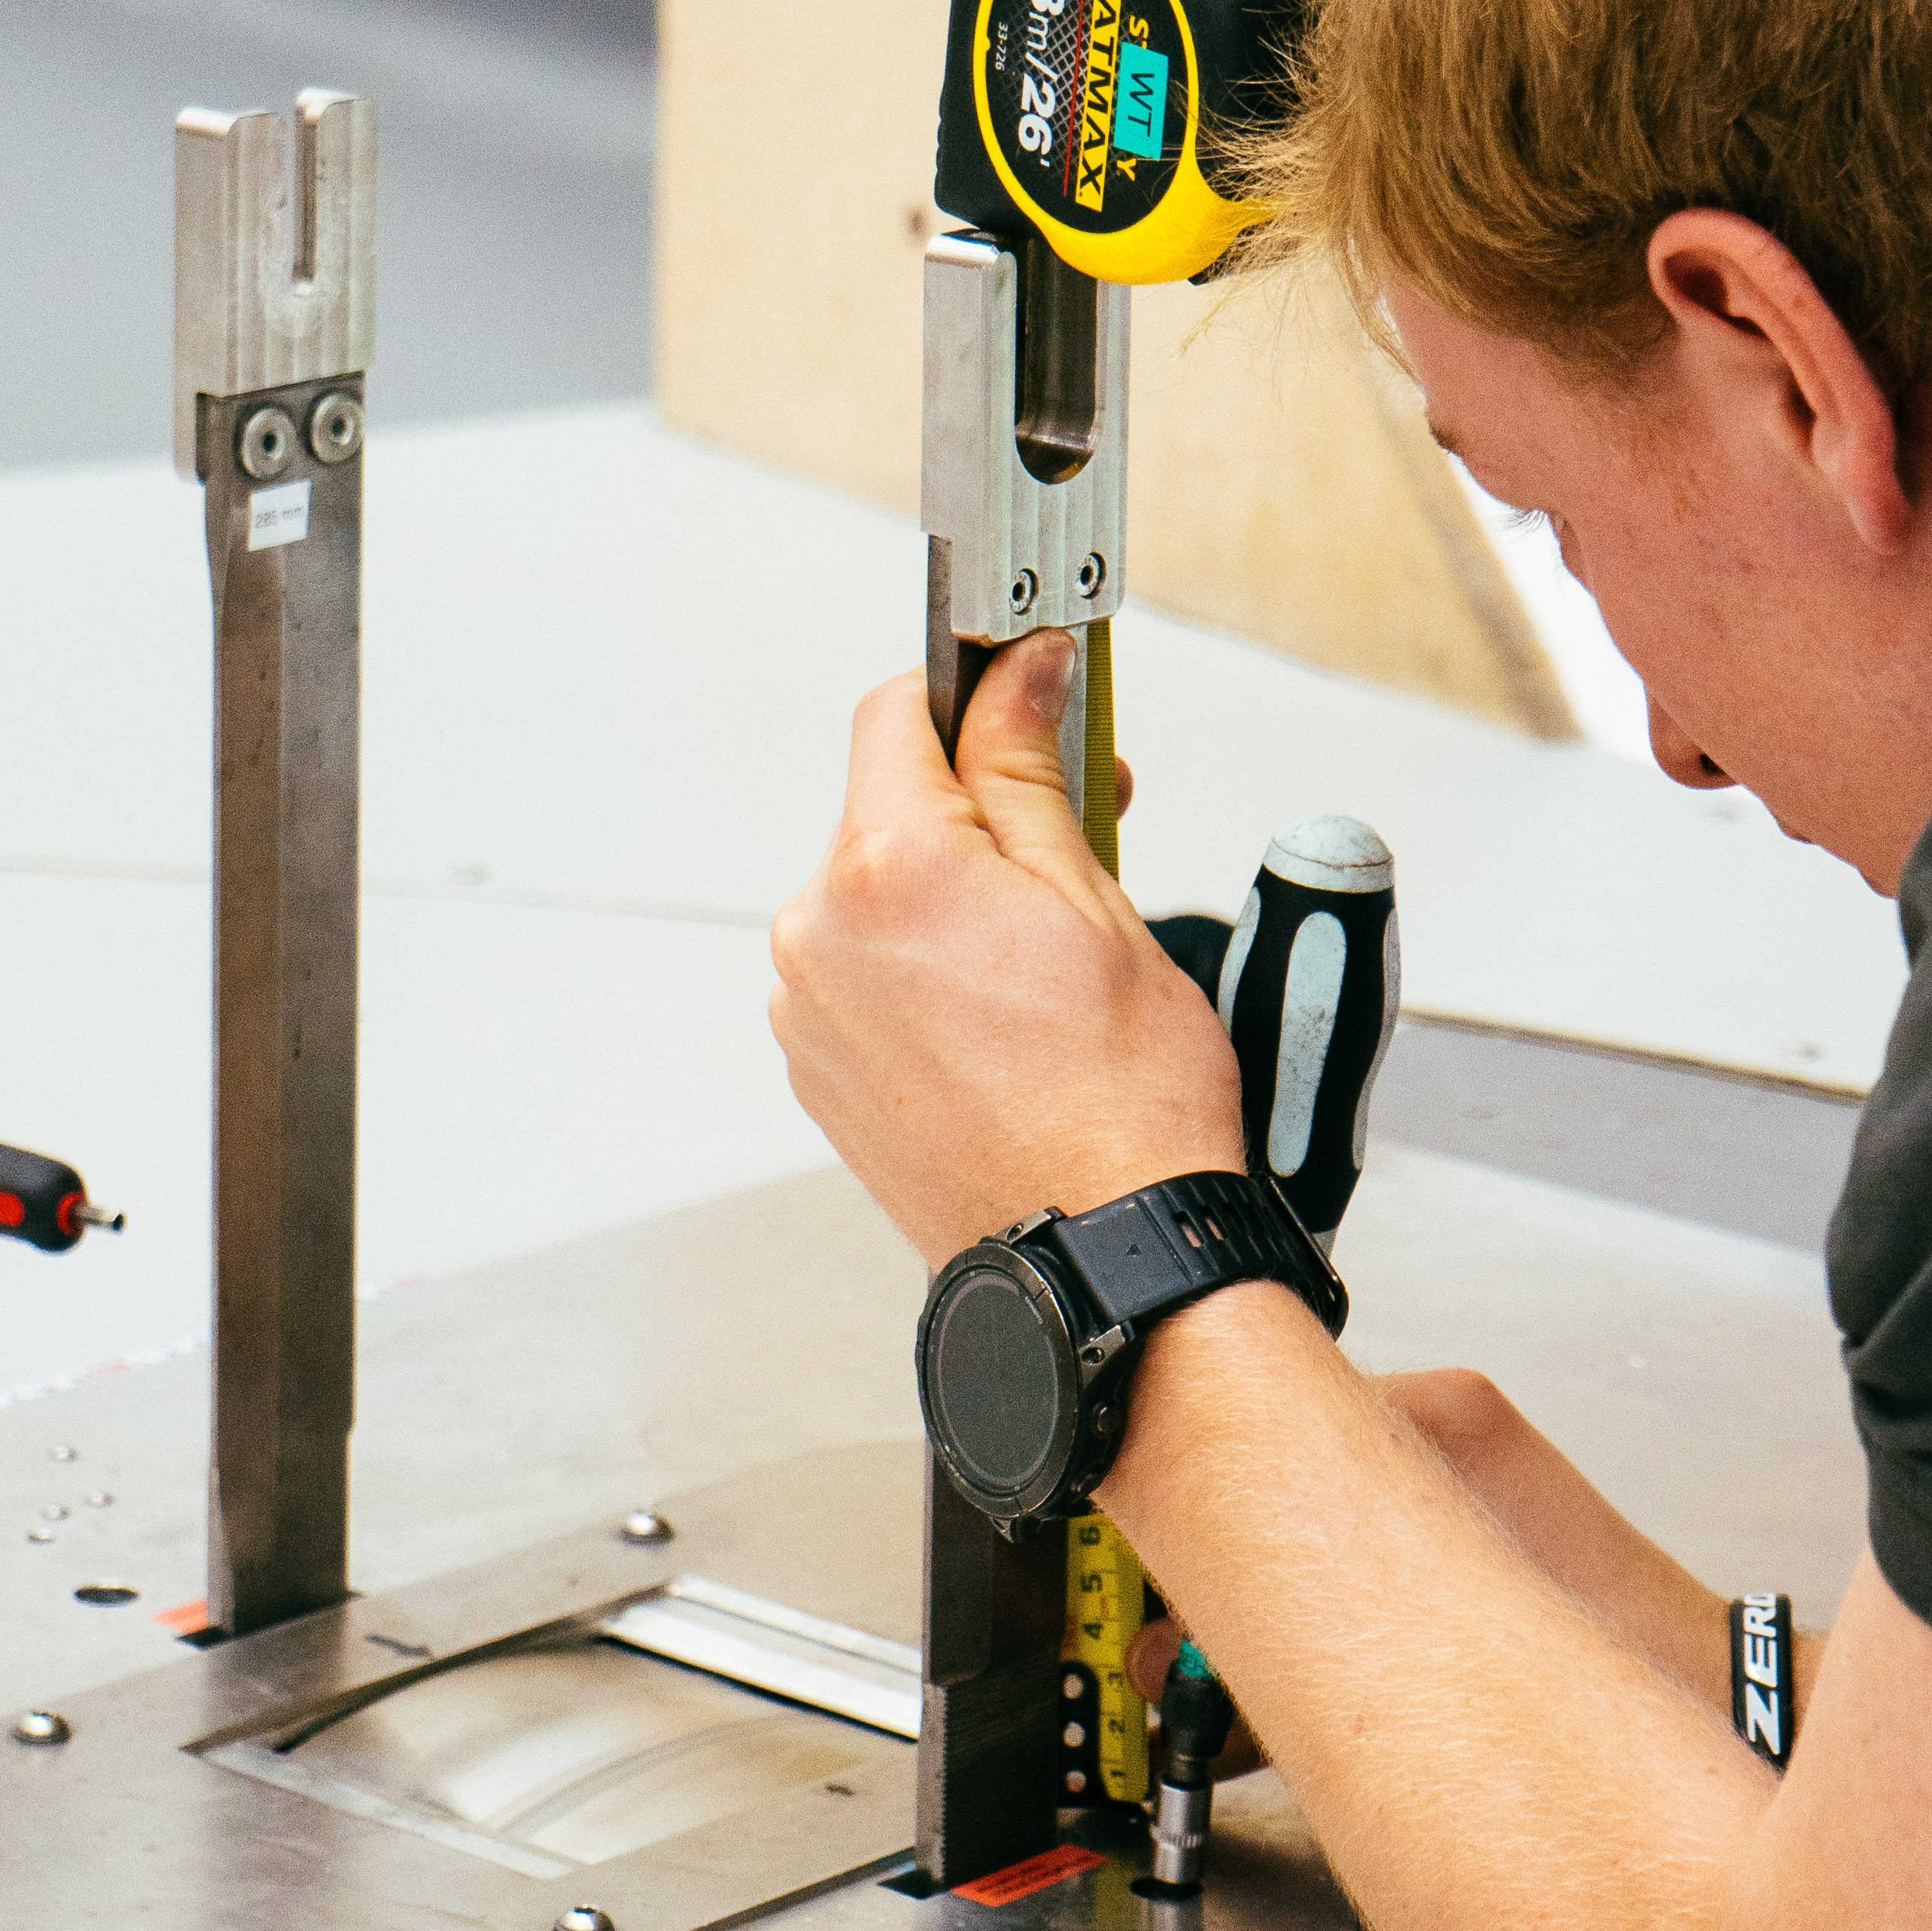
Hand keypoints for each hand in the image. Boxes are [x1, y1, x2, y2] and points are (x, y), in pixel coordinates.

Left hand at [769, 633, 1244, 1265]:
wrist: (1100, 1255)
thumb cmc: (1121, 1107)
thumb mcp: (1094, 898)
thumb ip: (1031, 766)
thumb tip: (1020, 676)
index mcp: (885, 869)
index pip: (897, 710)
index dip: (975, 692)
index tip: (1031, 694)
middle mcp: (820, 932)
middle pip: (888, 805)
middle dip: (980, 808)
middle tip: (1080, 843)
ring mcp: (811, 1007)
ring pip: (879, 891)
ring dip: (953, 892)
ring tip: (1046, 961)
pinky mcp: (820, 1065)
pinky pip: (867, 970)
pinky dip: (927, 966)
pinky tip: (1005, 1015)